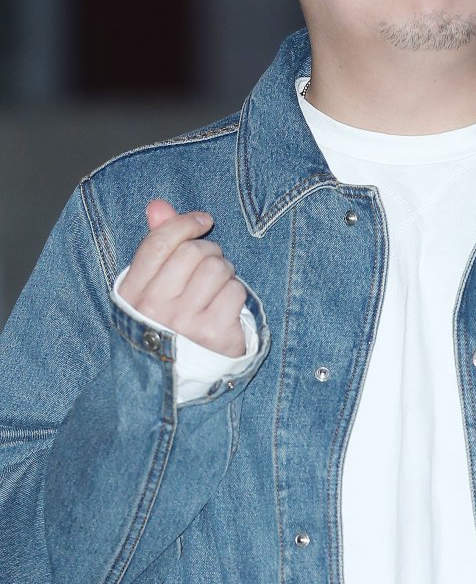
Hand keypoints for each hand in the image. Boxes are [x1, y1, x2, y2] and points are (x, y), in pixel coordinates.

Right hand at [118, 200, 246, 356]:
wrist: (177, 378)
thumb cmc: (166, 322)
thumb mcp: (150, 287)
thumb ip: (156, 243)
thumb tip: (158, 205)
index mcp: (132, 294)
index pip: (160, 243)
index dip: (185, 224)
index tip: (202, 221)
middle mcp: (155, 309)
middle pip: (193, 252)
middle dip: (209, 251)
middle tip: (209, 266)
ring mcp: (186, 323)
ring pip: (218, 269)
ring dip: (224, 272)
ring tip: (216, 287)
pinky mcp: (215, 334)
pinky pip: (236, 292)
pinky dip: (236, 294)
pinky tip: (225, 308)